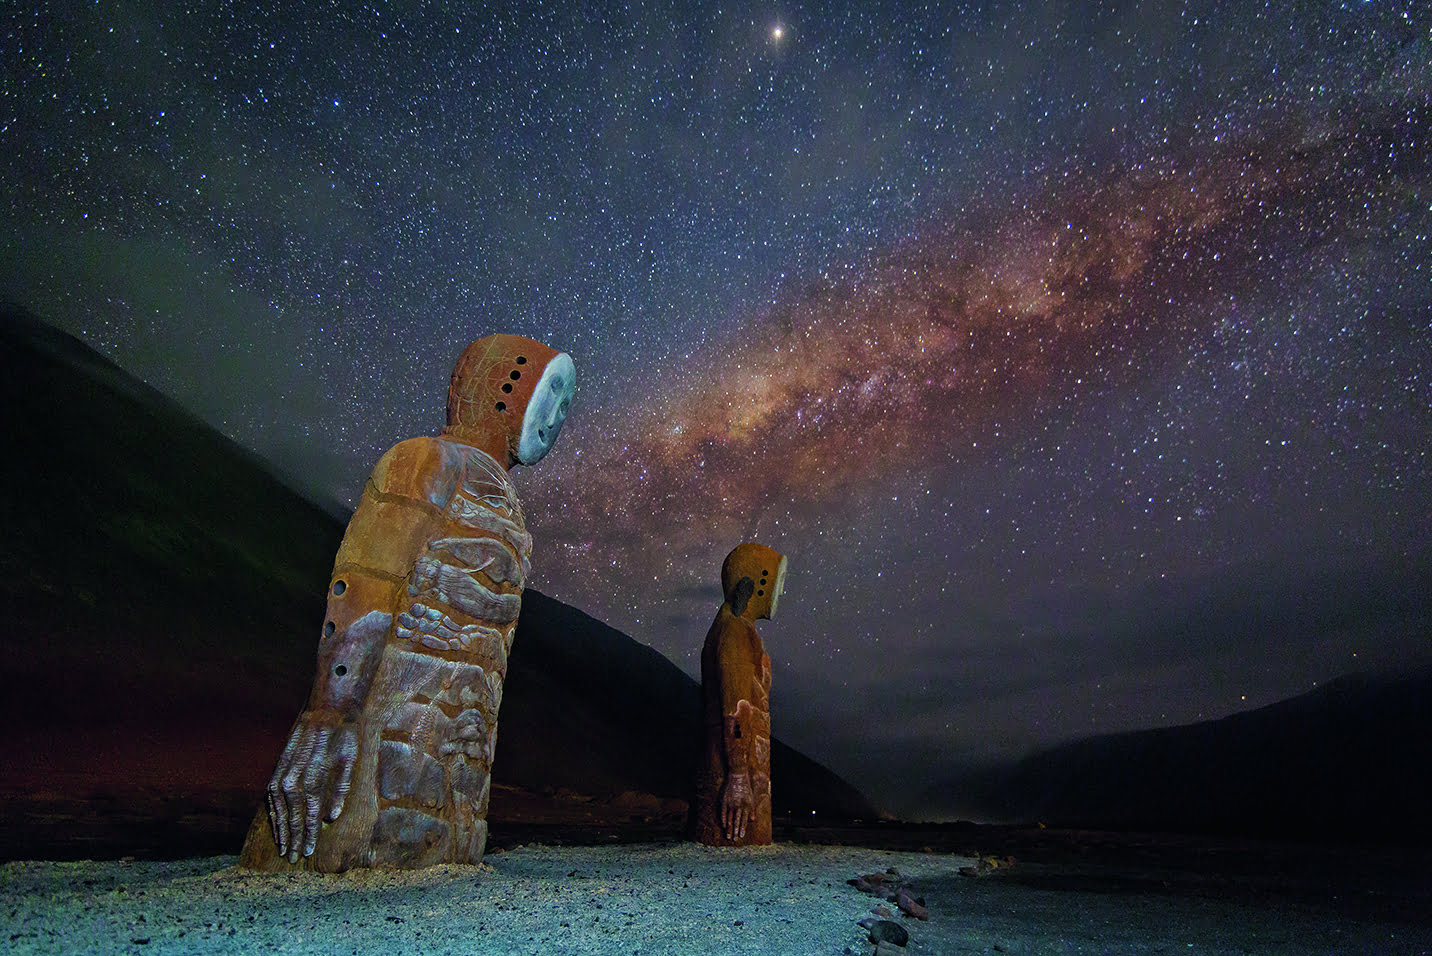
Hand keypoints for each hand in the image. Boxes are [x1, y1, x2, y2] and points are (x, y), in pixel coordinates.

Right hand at [267, 712, 357, 861]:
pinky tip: (276, 824)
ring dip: (280, 830)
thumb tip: (330, 818)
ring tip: (283, 847)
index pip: (309, 817)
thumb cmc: (343, 735)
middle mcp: (293, 779)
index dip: (309, 837)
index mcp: (313, 779)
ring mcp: (281, 774)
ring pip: (277, 810)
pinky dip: (272, 813)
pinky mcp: (277, 767)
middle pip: (291, 818)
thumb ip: (340, 790)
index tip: (308, 853)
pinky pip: (270, 797)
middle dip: (293, 840)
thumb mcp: (350, 760)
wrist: (325, 707)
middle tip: (292, 859)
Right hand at [720, 772, 753, 840]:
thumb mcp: (751, 799)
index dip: (742, 828)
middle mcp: (738, 806)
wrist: (738, 777)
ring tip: (728, 836)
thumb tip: (751, 821)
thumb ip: (751, 810)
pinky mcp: (725, 801)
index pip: (744, 820)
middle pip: (736, 821)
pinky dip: (723, 820)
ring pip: (729, 818)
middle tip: (733, 840)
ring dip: (729, 828)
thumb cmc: (746, 789)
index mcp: (746, 806)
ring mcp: (731, 804)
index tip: (740, 836)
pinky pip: (723, 813)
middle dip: (735, 831)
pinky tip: (723, 826)